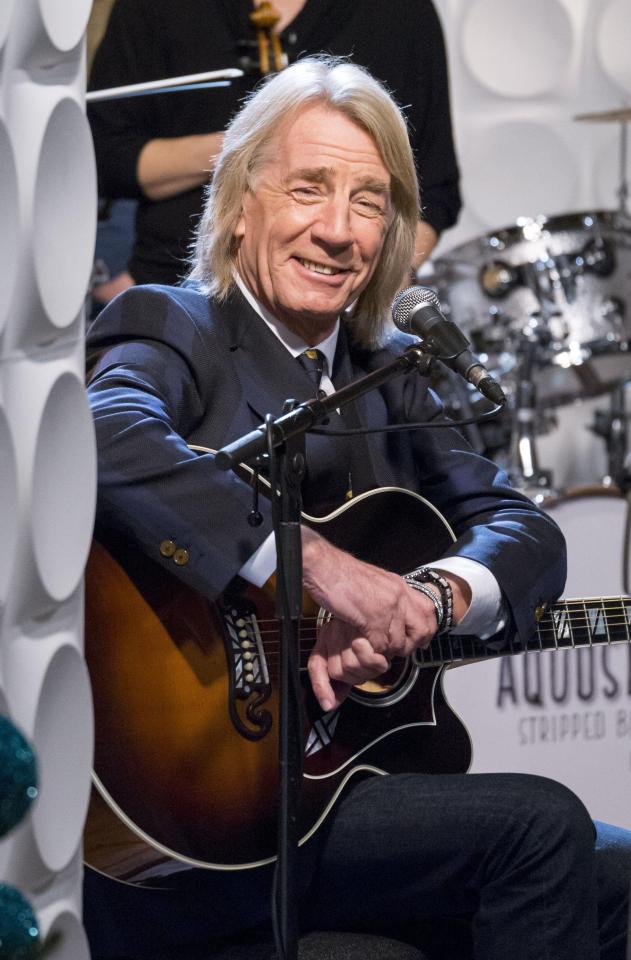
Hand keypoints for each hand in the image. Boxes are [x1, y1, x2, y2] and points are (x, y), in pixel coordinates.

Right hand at [302, 528, 440, 710]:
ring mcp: (387, 607)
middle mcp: (398, 595)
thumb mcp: (373, 581)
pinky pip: (380, 646)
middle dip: (409, 644)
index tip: (418, 639)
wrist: (324, 566)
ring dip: (386, 649)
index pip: (428, 611)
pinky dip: (372, 650)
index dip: (424, 629)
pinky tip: (362, 643)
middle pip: (420, 630)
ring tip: (373, 645)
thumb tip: (394, 614)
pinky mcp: (372, 619)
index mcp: (399, 585)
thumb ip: (387, 597)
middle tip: (394, 647)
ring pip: (399, 643)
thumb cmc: (341, 574)